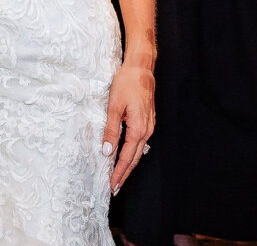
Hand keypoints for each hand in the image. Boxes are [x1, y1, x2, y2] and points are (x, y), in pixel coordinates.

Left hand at [102, 57, 154, 194]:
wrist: (141, 69)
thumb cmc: (126, 84)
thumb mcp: (114, 107)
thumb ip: (111, 130)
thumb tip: (107, 151)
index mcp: (138, 129)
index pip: (126, 157)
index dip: (118, 172)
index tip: (112, 185)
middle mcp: (146, 131)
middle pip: (134, 158)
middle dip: (124, 174)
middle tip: (115, 188)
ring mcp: (149, 126)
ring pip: (138, 152)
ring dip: (128, 165)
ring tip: (119, 176)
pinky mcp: (148, 121)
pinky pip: (140, 142)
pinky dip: (133, 153)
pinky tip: (127, 156)